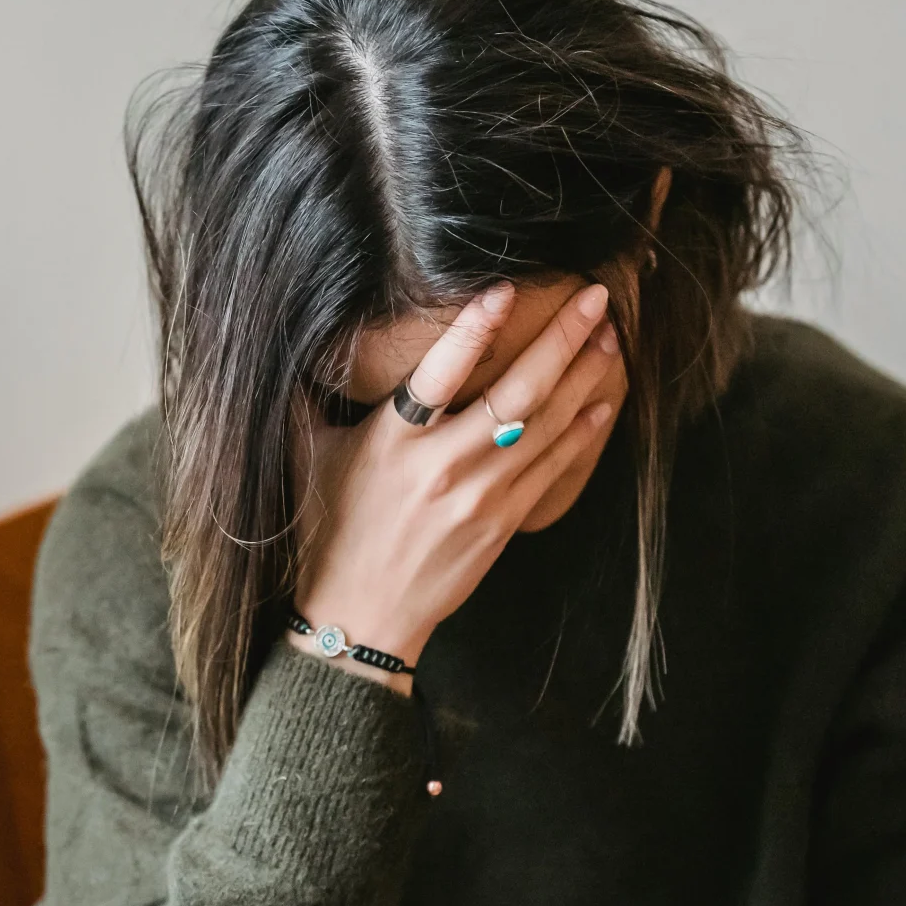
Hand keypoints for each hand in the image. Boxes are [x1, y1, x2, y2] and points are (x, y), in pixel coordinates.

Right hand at [287, 279, 619, 694]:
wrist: (362, 616)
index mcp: (393, 442)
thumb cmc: (329, 533)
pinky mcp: (502, 523)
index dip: (473, 329)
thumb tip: (297, 340)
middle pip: (517, 393)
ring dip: (583, 377)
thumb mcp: (307, 457)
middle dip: (562, 340)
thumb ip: (307, 398)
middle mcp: (443, 466)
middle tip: (596, 298)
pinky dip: (581, 433)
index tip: (505, 289)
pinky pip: (551, 469)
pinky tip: (603, 402)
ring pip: (545, 425)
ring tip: (609, 337)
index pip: (439, 373)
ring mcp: (480, 496)